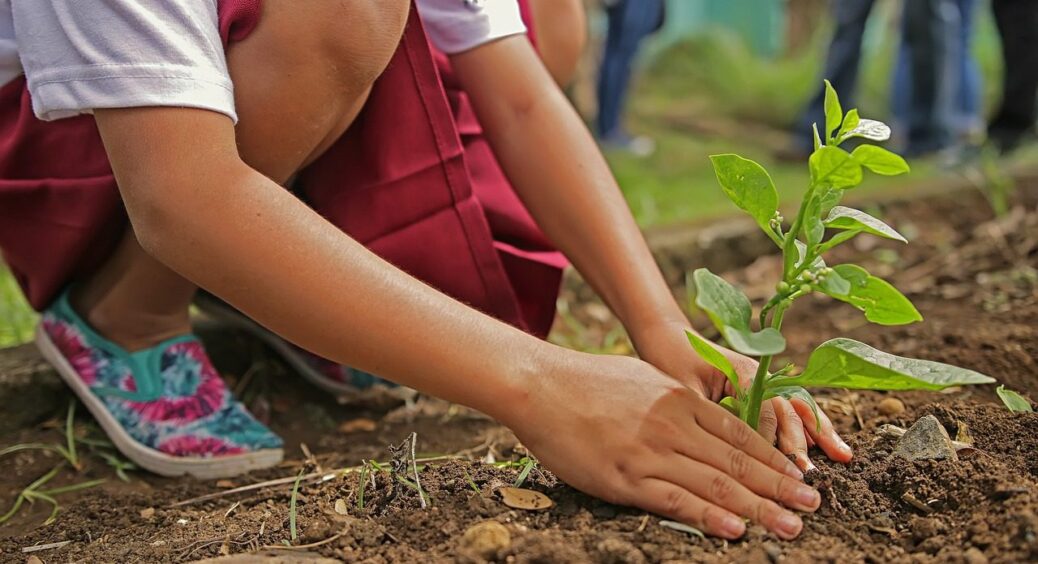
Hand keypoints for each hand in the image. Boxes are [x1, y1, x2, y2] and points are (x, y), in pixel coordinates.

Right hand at [503, 352, 820, 538]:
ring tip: (790, 525)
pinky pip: (675, 500)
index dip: (774, 458)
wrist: (540, 385)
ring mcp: (650, 452)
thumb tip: (704, 417)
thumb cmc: (588, 381)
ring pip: (715, 484)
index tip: (799, 476)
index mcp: (680, 400)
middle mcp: (673, 425)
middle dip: (779, 486)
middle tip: (812, 506)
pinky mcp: (625, 477)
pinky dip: (708, 516)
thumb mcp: (643, 379)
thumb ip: (676, 401)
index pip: (740, 434)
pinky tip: (735, 529)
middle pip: (738, 462)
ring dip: (759, 507)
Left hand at [630, 319, 852, 470]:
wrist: (668, 337)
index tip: (775, 470)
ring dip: (819, 433)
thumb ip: (707, 414)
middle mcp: (760, 376)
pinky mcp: (762, 390)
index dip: (770, 441)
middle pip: (787, 410)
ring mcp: (764, 381)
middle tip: (809, 474)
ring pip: (798, 408)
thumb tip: (723, 449)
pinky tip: (832, 445)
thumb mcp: (683, 389)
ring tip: (843, 456)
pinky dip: (811, 426)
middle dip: (800, 443)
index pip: (764, 411)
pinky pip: (791, 408)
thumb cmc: (670, 361)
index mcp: (742, 372)